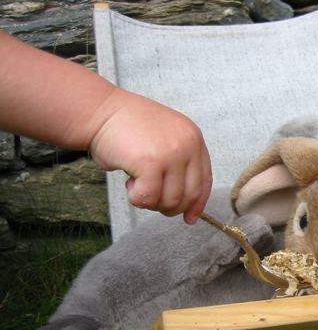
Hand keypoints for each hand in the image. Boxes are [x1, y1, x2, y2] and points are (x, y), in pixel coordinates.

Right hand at [88, 88, 211, 223]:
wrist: (100, 111)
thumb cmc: (127, 129)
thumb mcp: (165, 141)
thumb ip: (179, 167)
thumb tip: (189, 211)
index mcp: (194, 138)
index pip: (205, 180)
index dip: (197, 203)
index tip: (189, 218)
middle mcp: (188, 144)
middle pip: (190, 195)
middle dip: (170, 206)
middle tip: (151, 200)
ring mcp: (171, 153)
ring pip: (170, 200)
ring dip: (151, 201)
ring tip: (136, 184)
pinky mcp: (151, 162)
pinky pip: (149, 197)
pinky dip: (137, 198)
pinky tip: (129, 184)